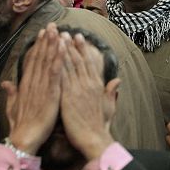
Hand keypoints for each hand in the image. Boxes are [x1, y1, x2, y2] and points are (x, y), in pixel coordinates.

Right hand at [4, 25, 64, 155]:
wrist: (26, 137)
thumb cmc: (23, 124)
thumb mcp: (14, 107)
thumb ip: (12, 93)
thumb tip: (6, 83)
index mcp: (26, 85)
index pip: (33, 61)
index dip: (38, 46)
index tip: (42, 34)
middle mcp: (33, 81)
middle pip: (40, 56)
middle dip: (45, 40)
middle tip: (51, 25)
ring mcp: (42, 85)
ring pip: (47, 60)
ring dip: (52, 44)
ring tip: (56, 29)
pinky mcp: (50, 91)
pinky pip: (55, 71)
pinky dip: (58, 57)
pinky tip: (62, 47)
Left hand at [59, 30, 118, 160]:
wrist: (93, 138)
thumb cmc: (99, 125)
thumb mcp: (109, 106)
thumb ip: (111, 92)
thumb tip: (117, 80)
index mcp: (97, 86)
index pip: (90, 63)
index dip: (83, 50)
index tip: (78, 38)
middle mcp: (88, 84)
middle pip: (79, 60)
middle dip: (72, 45)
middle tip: (66, 31)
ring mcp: (78, 89)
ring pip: (70, 65)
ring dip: (63, 50)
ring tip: (58, 37)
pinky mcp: (68, 96)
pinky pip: (62, 76)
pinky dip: (57, 64)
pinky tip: (51, 55)